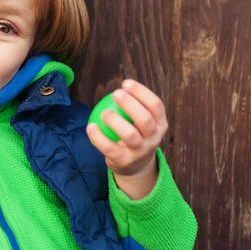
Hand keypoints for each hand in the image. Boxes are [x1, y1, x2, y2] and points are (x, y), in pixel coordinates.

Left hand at [86, 79, 167, 198]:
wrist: (136, 166)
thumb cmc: (136, 135)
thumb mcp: (143, 123)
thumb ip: (136, 107)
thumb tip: (120, 85)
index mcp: (160, 124)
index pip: (156, 105)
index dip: (142, 92)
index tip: (126, 83)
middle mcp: (153, 138)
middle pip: (145, 119)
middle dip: (130, 104)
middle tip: (116, 94)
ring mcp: (140, 151)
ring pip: (130, 135)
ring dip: (115, 121)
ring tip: (104, 112)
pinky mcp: (124, 161)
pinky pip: (109, 148)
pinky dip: (98, 137)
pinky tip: (90, 126)